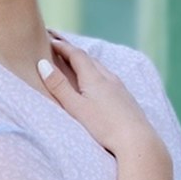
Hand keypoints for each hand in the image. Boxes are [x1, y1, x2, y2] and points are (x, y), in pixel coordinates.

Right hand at [41, 33, 169, 161]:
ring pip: (100, 68)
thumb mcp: (76, 107)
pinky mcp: (126, 98)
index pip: (76, 54)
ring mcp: (120, 87)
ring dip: (86, 62)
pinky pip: (109, 78)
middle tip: (59, 46)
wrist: (137, 141)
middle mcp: (108, 78)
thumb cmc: (104, 126)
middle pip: (89, 58)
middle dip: (73, 51)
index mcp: (94, 78)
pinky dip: (97, 73)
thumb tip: (43, 64)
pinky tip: (98, 83)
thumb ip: (59, 86)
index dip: (62, 46)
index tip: (49, 38)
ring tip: (76, 63)